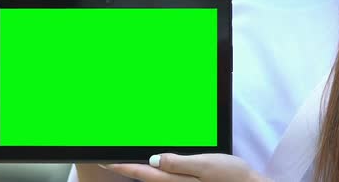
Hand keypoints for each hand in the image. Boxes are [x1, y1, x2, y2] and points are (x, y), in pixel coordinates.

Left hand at [104, 153, 270, 181]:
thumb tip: (153, 159)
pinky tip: (157, 168)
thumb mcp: (206, 165)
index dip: (123, 166)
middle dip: (129, 169)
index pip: (143, 173)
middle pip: (147, 179)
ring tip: (129, 162)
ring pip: (156, 181)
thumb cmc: (233, 177)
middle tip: (112, 159)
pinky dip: (157, 175)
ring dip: (141, 172)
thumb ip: (179, 163)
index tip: (106, 160)